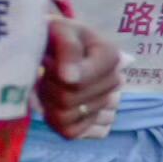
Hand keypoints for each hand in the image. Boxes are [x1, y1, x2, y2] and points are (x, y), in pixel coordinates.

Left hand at [36, 8, 120, 137]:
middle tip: (47, 69)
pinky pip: (71, 132)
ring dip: (49, 101)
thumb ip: (68, 48)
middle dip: (49, 85)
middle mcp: (115, 82)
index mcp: (111, 56)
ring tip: (50, 83)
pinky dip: (55, 120)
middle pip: (69, 100)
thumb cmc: (59, 35)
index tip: (49, 62)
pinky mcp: (96, 123)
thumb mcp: (61, 29)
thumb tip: (70, 79)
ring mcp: (107, 105)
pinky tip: (55, 103)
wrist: (59, 44)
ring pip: (67, 117)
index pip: (78, 82)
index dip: (57, 76)